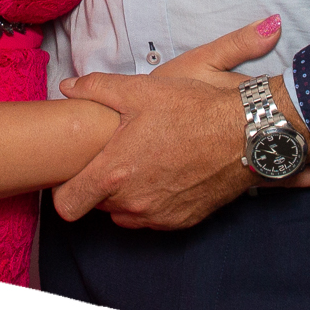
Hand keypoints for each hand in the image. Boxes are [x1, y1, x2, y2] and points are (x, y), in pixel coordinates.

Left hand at [52, 16, 309, 228]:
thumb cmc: (192, 109)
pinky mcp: (181, 222)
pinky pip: (152, 218)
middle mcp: (133, 203)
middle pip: (95, 206)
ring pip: (124, 214)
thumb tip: (67, 88)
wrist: (244, 134)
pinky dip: (152, 201)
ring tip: (141, 163)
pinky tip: (165, 173)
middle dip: (100, 184)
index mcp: (114, 172)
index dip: (65, 188)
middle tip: (115, 155)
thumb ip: (96, 89)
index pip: (67, 204)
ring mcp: (158, 216)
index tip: (73, 172)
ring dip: (125, 195)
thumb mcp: (140, 90)